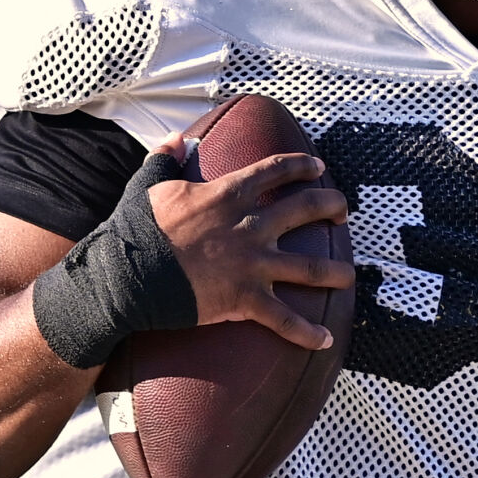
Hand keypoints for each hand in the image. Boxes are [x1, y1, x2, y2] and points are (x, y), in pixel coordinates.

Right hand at [148, 137, 352, 350]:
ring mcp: (252, 263)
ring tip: (350, 276)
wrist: (127, 275)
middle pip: (306, 209)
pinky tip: (325, 339)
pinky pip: (284, 319)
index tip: (319, 168)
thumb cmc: (136, 230)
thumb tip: (175, 138)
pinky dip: (307, 332)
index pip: (276, 170)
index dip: (302, 166)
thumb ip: (166, 159)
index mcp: (229, 194)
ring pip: (309, 267)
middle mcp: (250, 225)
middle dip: (332, 206)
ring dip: (336, 272)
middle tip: (343, 212)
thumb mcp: (150, 186)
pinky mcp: (245, 299)